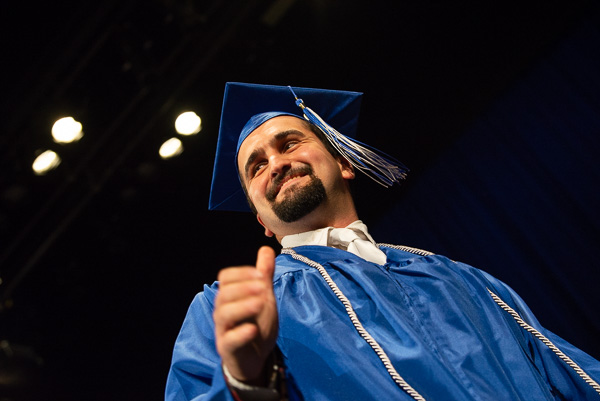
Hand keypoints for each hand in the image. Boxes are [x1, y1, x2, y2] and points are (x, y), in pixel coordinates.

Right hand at [213, 246, 278, 384]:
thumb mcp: (264, 297)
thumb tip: (266, 249)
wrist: (256, 357)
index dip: (242, 273)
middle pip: (223, 294)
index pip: (226, 278)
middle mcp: (223, 311)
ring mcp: (224, 330)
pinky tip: (253, 329)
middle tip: (263, 287)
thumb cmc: (257, 323)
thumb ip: (264, 275)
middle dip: (243, 287)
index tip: (261, 275)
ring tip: (260, 303)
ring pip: (223, 315)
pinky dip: (240, 334)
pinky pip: (228, 340)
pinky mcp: (228, 349)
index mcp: (230, 296)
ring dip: (242, 307)